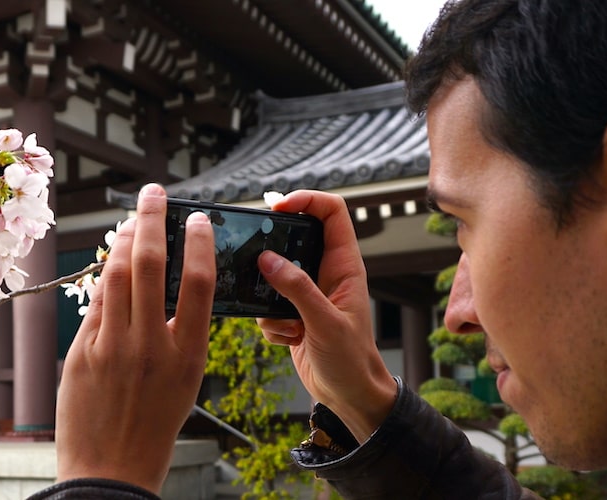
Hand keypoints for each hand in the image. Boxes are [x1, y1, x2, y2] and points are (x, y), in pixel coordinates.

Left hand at [55, 183, 216, 491]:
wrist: (111, 469)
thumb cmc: (153, 424)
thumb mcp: (185, 379)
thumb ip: (179, 332)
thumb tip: (169, 281)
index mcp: (188, 355)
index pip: (200, 283)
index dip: (199, 243)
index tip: (197, 218)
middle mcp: (151, 346)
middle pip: (151, 264)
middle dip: (151, 219)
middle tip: (152, 193)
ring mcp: (112, 348)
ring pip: (117, 275)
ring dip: (123, 239)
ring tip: (131, 220)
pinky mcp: (82, 353)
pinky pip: (95, 304)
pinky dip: (104, 278)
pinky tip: (111, 262)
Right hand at [257, 190, 397, 442]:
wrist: (349, 396)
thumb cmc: (351, 360)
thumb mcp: (325, 322)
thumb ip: (297, 289)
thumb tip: (268, 259)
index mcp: (344, 266)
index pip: (332, 212)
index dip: (306, 200)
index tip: (277, 207)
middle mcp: (325, 273)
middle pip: (295, 236)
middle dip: (273, 249)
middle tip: (254, 257)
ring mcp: (307, 293)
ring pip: (274, 273)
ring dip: (268, 296)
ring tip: (285, 320)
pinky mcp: (292, 313)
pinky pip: (267, 305)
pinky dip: (270, 323)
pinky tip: (290, 339)